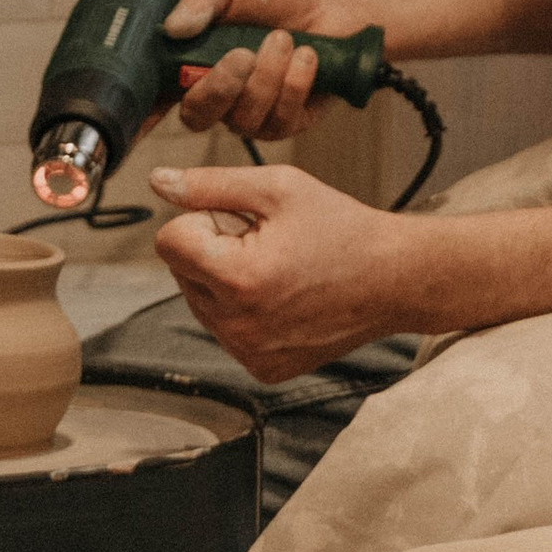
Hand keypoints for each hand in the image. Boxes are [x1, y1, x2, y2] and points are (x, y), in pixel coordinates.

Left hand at [150, 162, 407, 378]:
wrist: (394, 279)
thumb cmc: (342, 228)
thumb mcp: (278, 188)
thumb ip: (210, 184)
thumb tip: (157, 182)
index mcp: (237, 278)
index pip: (169, 241)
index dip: (205, 219)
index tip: (245, 220)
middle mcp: (237, 325)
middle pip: (182, 272)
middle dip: (214, 250)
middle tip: (268, 243)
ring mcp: (249, 353)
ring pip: (200, 302)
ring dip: (226, 281)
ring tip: (279, 269)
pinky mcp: (262, 368)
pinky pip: (226, 330)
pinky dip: (245, 311)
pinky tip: (284, 298)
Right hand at [161, 0, 387, 144]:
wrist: (334, 1)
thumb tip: (175, 28)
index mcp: (192, 63)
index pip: (155, 99)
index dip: (141, 117)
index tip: (137, 122)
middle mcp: (218, 94)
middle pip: (197, 116)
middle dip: (220, 86)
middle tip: (243, 53)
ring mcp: (251, 112)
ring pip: (243, 118)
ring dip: (267, 76)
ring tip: (283, 39)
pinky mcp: (286, 122)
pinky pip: (279, 120)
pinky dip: (294, 84)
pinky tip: (306, 57)